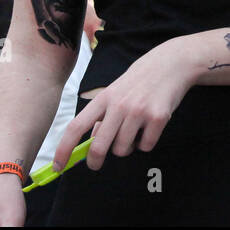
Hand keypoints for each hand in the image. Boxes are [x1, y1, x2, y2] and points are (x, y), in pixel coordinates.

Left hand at [54, 38, 194, 171]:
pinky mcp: (158, 118)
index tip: (58, 166)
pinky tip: (150, 127)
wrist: (171, 64)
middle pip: (99, 146)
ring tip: (134, 131)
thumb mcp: (115, 92)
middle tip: (95, 164)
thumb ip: (103, 115)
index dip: (64, 149)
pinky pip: (146, 146)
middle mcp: (119, 105)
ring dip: (127, 147)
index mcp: (103, 98)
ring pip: (123, 149)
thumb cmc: (139, 80)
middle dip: (94, 161)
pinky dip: (146, 143)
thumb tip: (92, 143)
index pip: (76, 127)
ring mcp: (139, 112)